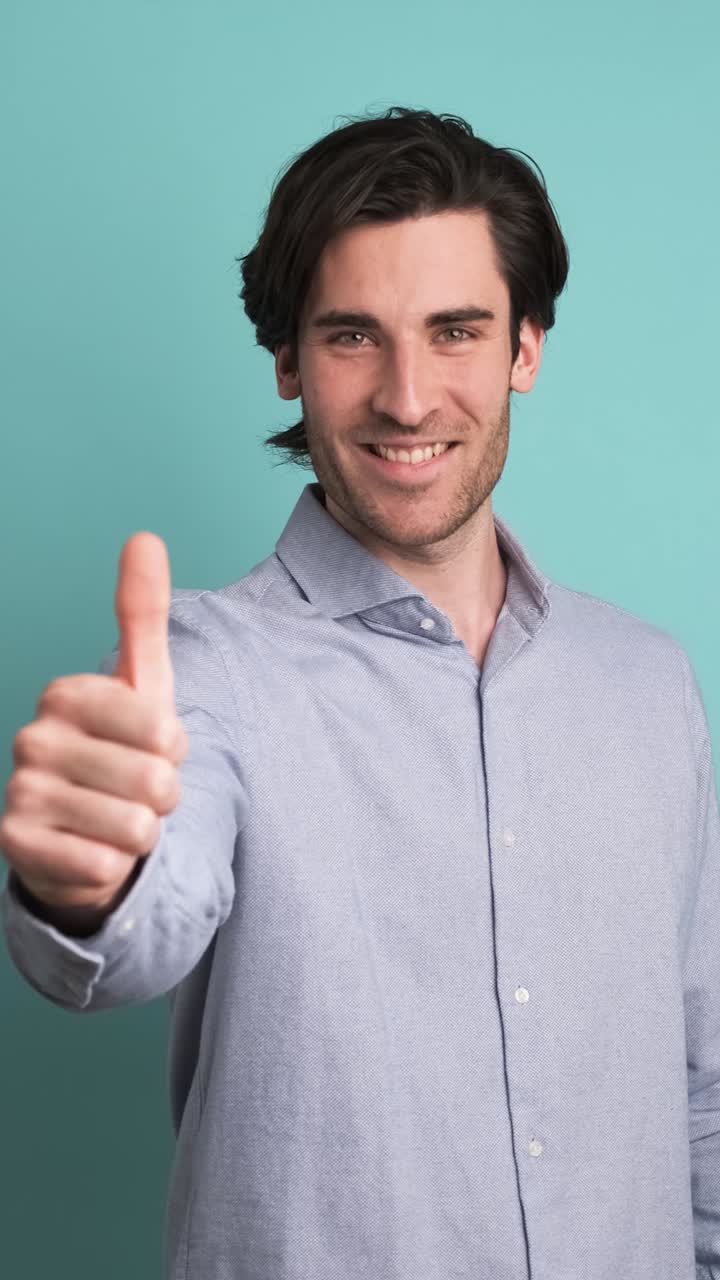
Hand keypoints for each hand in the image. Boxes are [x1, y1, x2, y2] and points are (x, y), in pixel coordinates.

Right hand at [0, 532, 187, 914]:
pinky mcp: (15, 847)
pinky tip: (90, 850)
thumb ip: (142, 613)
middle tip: (134, 793)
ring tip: (115, 820)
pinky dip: (113, 865)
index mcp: (66, 693)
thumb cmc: (120, 754)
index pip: (165, 730)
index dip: (175, 751)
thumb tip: (144, 536)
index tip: (149, 749)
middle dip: (161, 796)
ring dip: (141, 832)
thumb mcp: (142, 685)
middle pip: (154, 781)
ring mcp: (19, 792)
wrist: (81, 834)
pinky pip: (105, 864)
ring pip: (135, 827)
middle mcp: (33, 737)